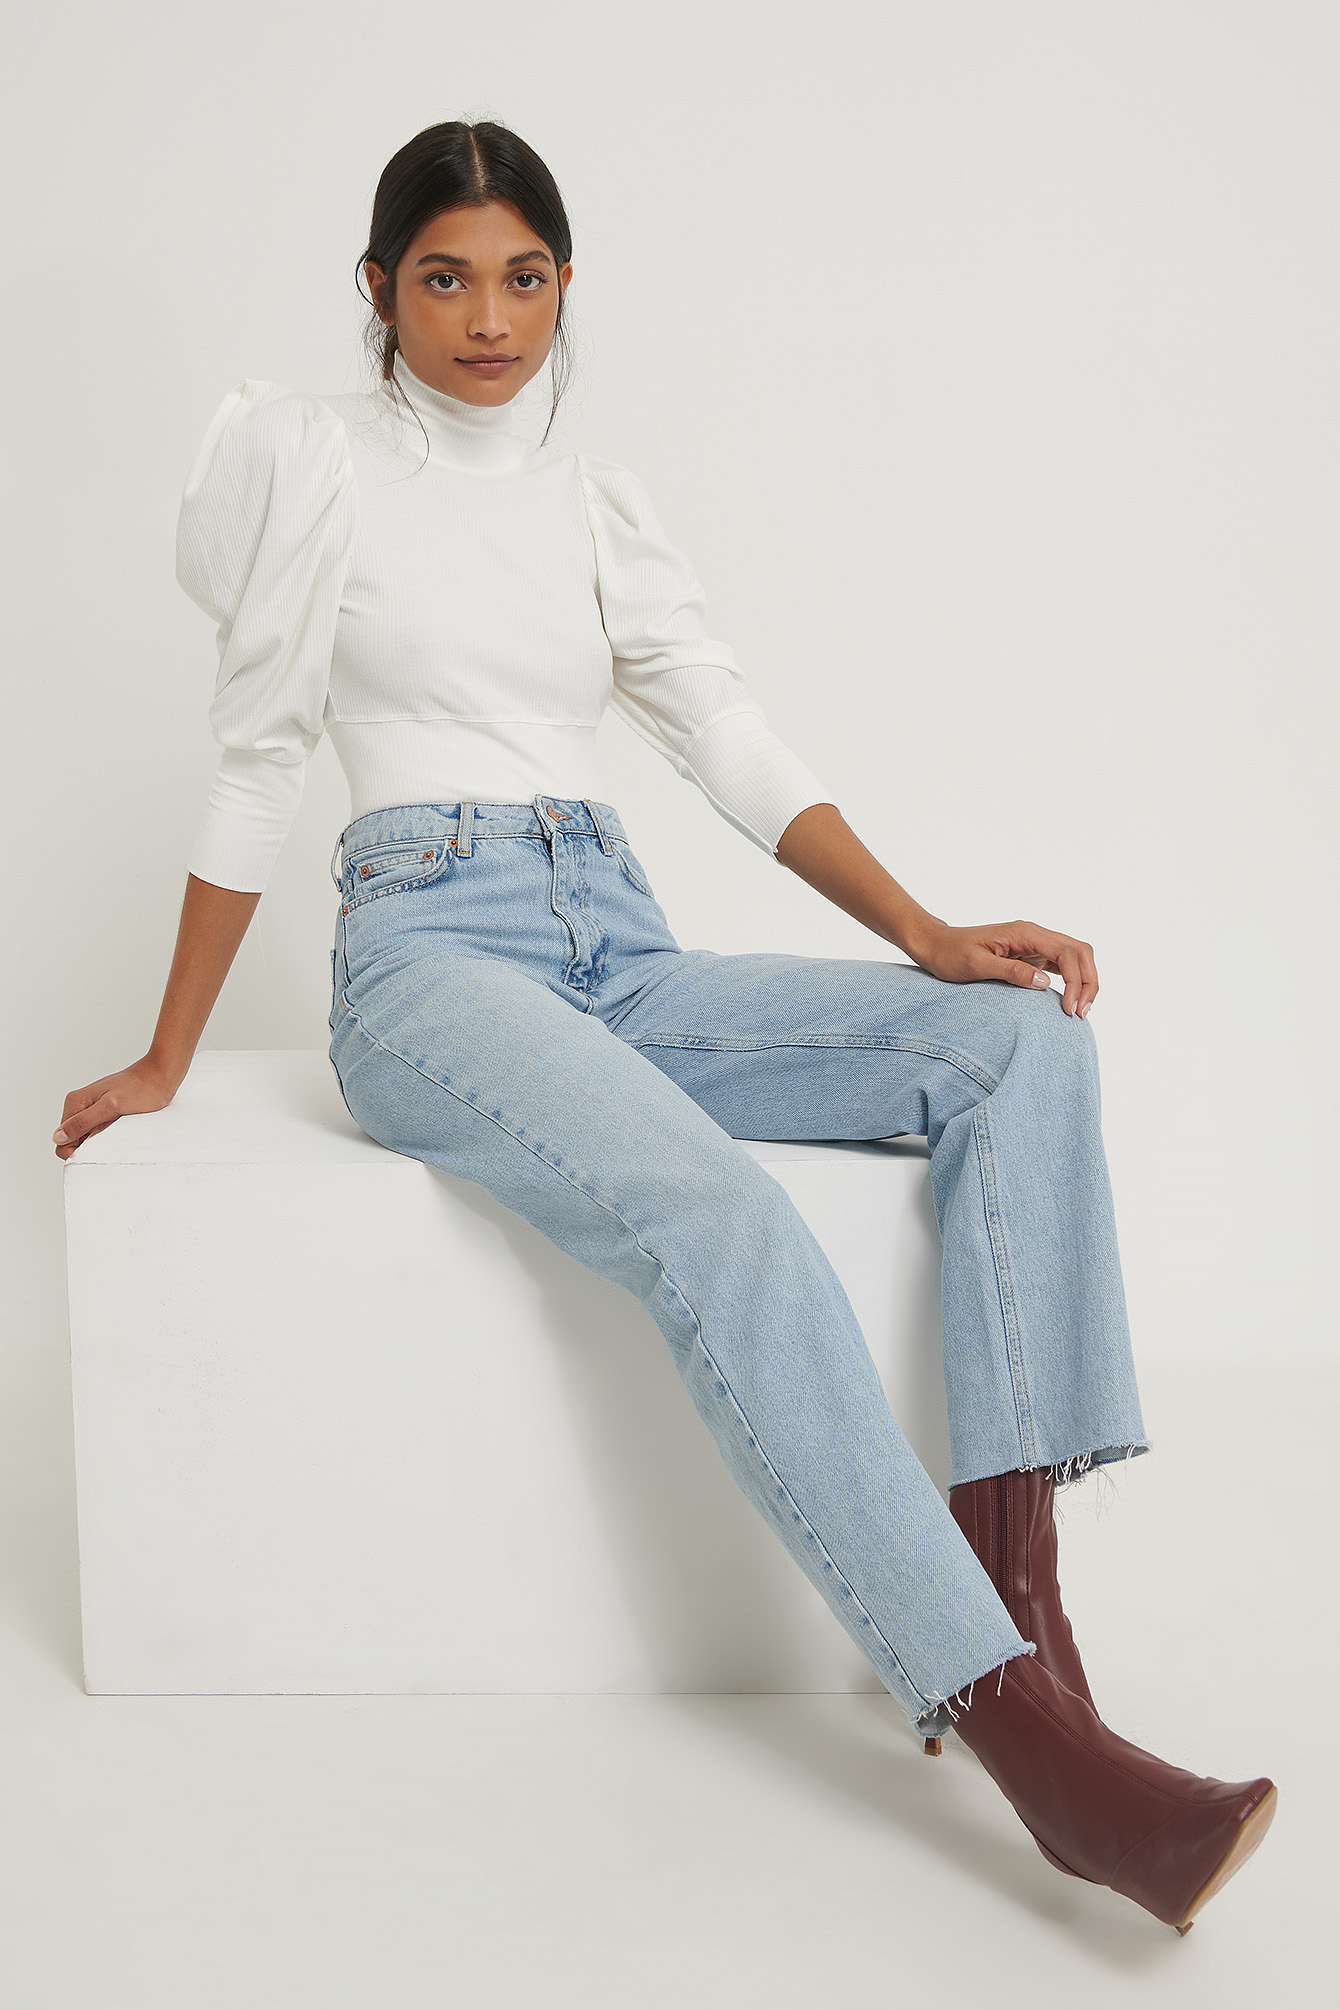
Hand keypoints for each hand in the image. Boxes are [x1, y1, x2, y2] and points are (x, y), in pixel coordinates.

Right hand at [53, 1057, 180, 1160]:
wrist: (161, 1076)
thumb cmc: (141, 1089)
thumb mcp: (111, 1107)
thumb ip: (84, 1121)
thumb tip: (58, 1137)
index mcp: (75, 1103)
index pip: (60, 1140)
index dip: (76, 1151)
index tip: (98, 1148)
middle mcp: (79, 1105)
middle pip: (73, 1139)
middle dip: (89, 1145)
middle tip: (112, 1135)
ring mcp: (92, 1109)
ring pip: (86, 1136)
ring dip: (100, 1140)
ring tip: (119, 1129)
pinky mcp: (104, 1112)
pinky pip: (99, 1131)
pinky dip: (109, 1134)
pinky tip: (122, 1127)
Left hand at [906, 918, 1097, 1017]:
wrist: (936, 945)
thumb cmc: (951, 954)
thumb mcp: (976, 966)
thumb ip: (1011, 972)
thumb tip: (1045, 983)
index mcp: (1024, 932)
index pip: (1066, 952)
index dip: (1076, 981)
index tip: (1069, 1009)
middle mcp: (1034, 934)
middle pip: (1080, 951)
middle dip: (1088, 982)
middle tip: (1080, 1014)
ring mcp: (1035, 944)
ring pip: (1075, 957)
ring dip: (1084, 982)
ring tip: (1078, 1011)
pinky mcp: (1032, 955)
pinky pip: (1062, 965)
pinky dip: (1072, 981)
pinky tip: (1068, 1001)